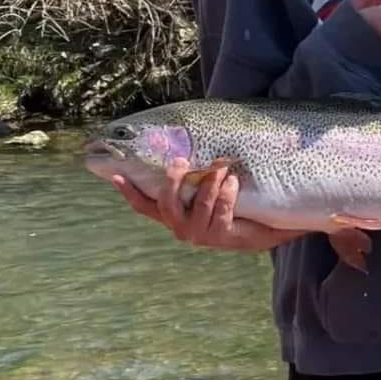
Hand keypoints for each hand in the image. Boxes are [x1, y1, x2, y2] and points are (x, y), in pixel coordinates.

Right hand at [112, 158, 303, 251]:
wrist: (266, 224)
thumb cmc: (234, 200)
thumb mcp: (209, 184)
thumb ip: (193, 172)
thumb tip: (180, 141)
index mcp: (175, 216)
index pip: (145, 206)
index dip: (129, 192)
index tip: (114, 174)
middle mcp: (183, 228)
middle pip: (167, 204)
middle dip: (174, 181)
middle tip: (182, 161)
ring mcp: (202, 235)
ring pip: (198, 205)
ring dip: (210, 182)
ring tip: (223, 167)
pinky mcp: (222, 237)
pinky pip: (221, 210)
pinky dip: (228, 192)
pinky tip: (234, 182)